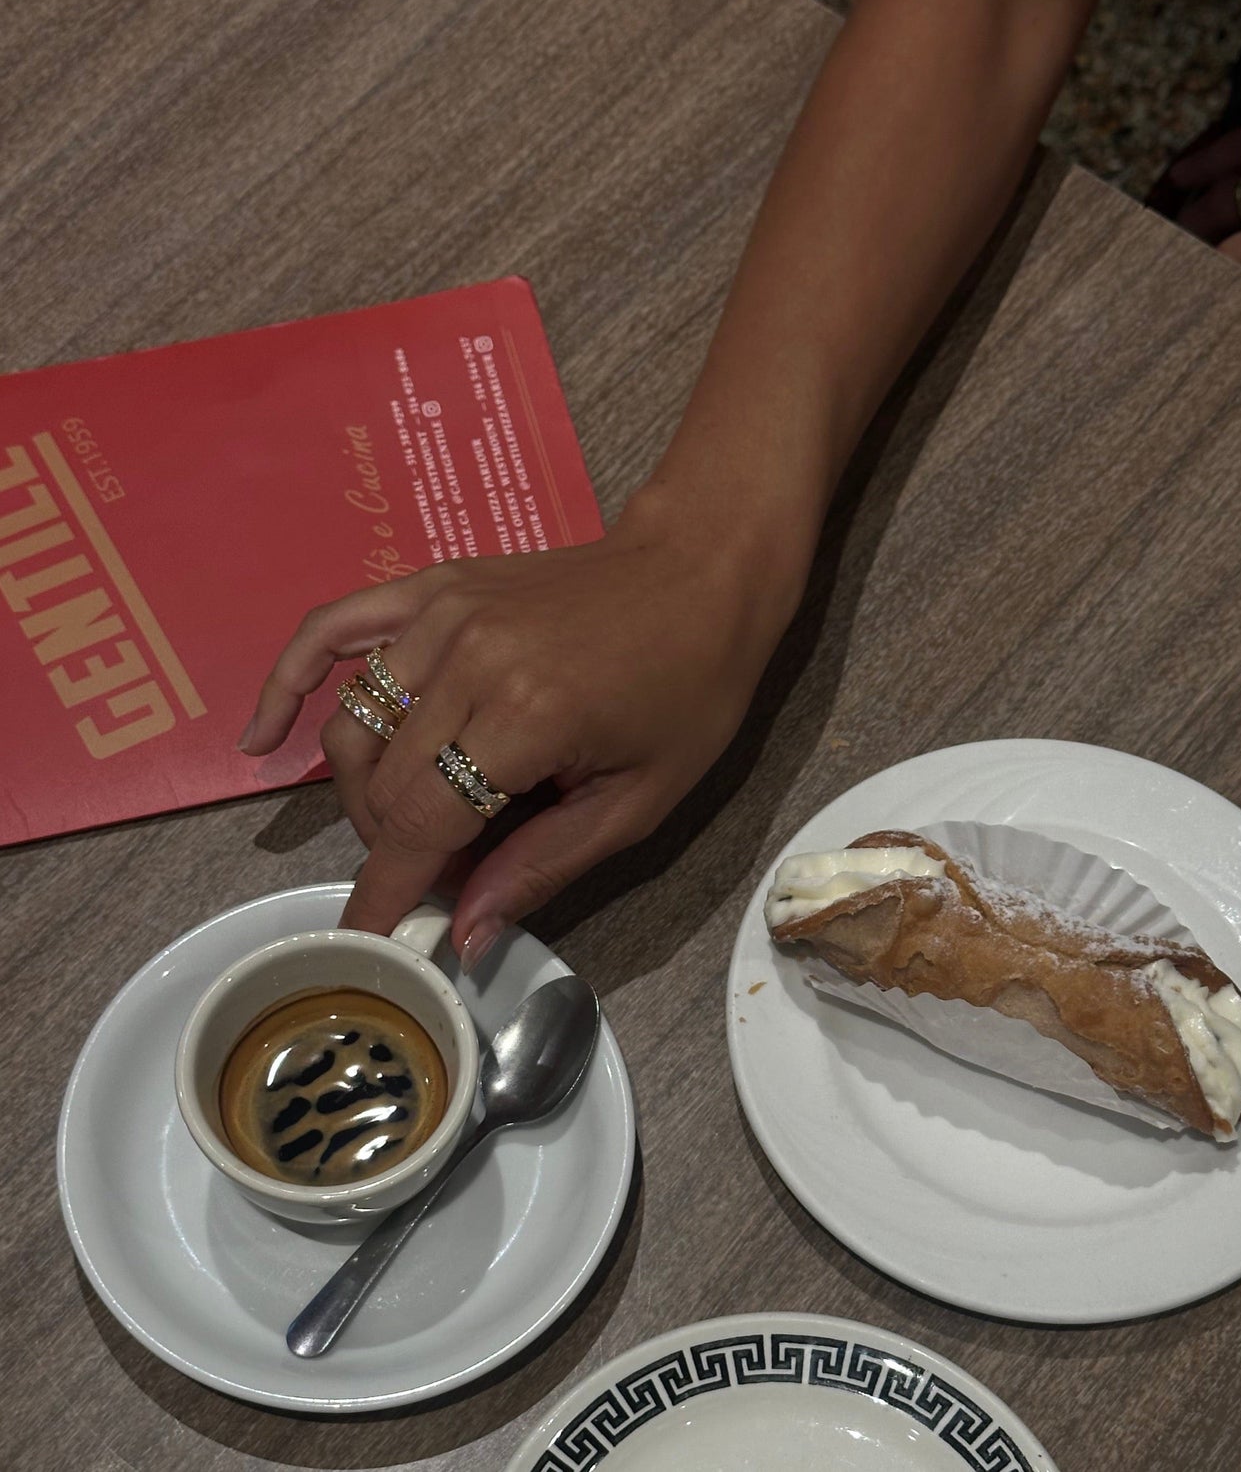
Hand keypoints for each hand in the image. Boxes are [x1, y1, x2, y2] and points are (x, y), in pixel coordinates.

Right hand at [240, 495, 796, 961]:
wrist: (700, 574)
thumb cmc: (689, 690)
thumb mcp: (638, 801)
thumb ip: (543, 866)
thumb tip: (462, 936)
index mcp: (526, 716)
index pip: (422, 824)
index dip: (389, 892)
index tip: (367, 944)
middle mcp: (467, 659)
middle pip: (381, 783)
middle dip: (397, 847)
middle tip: (445, 869)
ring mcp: (442, 613)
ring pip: (355, 725)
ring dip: (364, 791)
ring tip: (413, 818)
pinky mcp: (433, 585)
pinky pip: (334, 628)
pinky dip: (290, 680)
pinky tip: (263, 735)